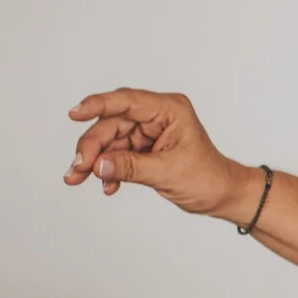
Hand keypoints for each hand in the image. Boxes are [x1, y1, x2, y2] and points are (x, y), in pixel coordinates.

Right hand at [65, 91, 255, 219]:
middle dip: (91, 147)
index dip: (97, 105)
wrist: (222, 196)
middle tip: (76, 169)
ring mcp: (148, 131)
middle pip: (111, 123)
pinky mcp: (143, 148)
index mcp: (170, 110)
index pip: (127, 101)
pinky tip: (107, 186)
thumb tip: (96, 165)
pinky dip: (109, 169)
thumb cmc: (208, 179)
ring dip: (94, 161)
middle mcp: (157, 116)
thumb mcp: (168, 173)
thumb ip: (130, 167)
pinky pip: (117, 154)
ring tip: (78, 179)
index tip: (74, 114)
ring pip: (109, 140)